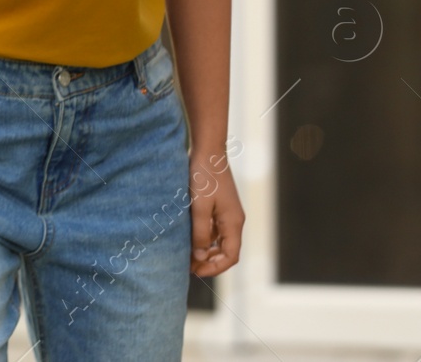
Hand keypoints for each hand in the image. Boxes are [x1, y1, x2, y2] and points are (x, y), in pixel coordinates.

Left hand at [188, 148, 243, 276]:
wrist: (207, 150)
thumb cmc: (203, 177)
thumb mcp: (199, 207)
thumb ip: (201, 233)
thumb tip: (201, 257)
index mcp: (234, 223)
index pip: (231, 256)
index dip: (214, 268)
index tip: (195, 271)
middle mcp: (234, 220)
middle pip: (226, 251)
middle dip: (209, 261)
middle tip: (187, 266)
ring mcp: (228, 213)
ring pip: (220, 241)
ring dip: (206, 251)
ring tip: (186, 255)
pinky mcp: (220, 206)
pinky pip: (215, 229)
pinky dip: (204, 238)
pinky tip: (189, 238)